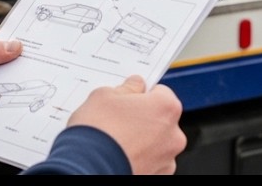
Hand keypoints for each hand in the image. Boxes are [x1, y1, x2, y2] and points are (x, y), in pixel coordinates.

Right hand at [67, 74, 185, 174]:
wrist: (87, 168)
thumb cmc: (98, 132)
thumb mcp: (104, 95)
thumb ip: (126, 88)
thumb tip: (134, 86)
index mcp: (166, 107)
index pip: (161, 93)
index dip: (143, 95)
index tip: (130, 99)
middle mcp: (174, 134)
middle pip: (161, 120)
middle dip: (143, 120)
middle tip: (119, 122)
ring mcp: (167, 159)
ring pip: (157, 144)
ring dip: (143, 142)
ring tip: (117, 142)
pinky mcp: (157, 176)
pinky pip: (152, 163)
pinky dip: (139, 160)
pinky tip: (121, 156)